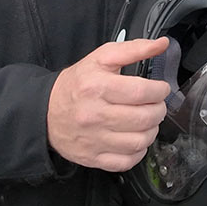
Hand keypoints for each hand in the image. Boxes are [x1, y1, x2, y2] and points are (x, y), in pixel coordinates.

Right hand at [46, 37, 171, 171]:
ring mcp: (94, 140)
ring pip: (139, 142)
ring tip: (147, 121)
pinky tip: (135, 138)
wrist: (44, 111)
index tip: (161, 89)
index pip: (140, 92)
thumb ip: (134, 49)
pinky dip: (138, 152)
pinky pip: (127, 161)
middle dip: (159, 110)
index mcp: (97, 87)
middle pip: (143, 118)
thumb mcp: (101, 58)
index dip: (159, 91)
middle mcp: (94, 115)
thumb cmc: (77, 83)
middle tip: (156, 104)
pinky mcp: (93, 158)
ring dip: (152, 130)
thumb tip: (162, 44)